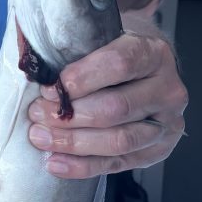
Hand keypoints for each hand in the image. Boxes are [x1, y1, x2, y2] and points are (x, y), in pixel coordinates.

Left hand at [26, 28, 186, 178]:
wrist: (144, 67)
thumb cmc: (114, 49)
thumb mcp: (101, 35)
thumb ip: (74, 46)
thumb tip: (34, 62)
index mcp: (153, 53)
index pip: (119, 64)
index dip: (81, 78)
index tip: (50, 88)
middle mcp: (167, 90)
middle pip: (116, 108)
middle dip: (70, 115)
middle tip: (37, 114)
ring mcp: (166, 124)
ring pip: (120, 141)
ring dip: (74, 142)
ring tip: (41, 138)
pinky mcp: (157, 150)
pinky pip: (118, 163)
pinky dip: (83, 166)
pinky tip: (55, 163)